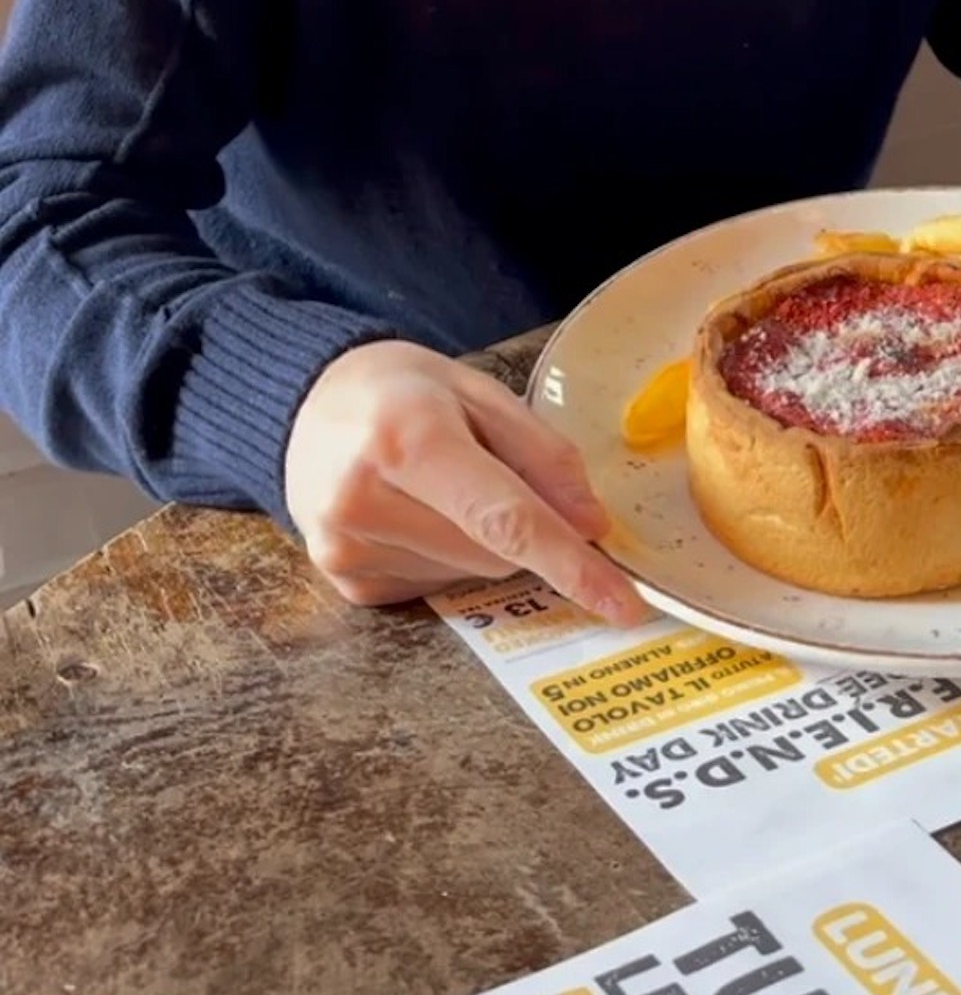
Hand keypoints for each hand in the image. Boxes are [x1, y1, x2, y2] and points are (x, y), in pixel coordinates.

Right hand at [284, 339, 649, 623]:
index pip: (507, 519)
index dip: (571, 565)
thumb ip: (541, 453)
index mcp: (408, 438)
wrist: (303, 407)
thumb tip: (592, 525)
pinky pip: (433, 587)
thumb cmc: (400, 391)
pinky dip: (444, 555)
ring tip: (437, 485)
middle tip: (490, 471)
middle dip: (520, 528)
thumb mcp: (476, 391)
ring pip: (468, 575)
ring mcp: (348, 547)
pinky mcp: (343, 580)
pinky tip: (414, 512)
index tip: (622, 603)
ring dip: (479, 542)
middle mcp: (367, 499)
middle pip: (494, 553)